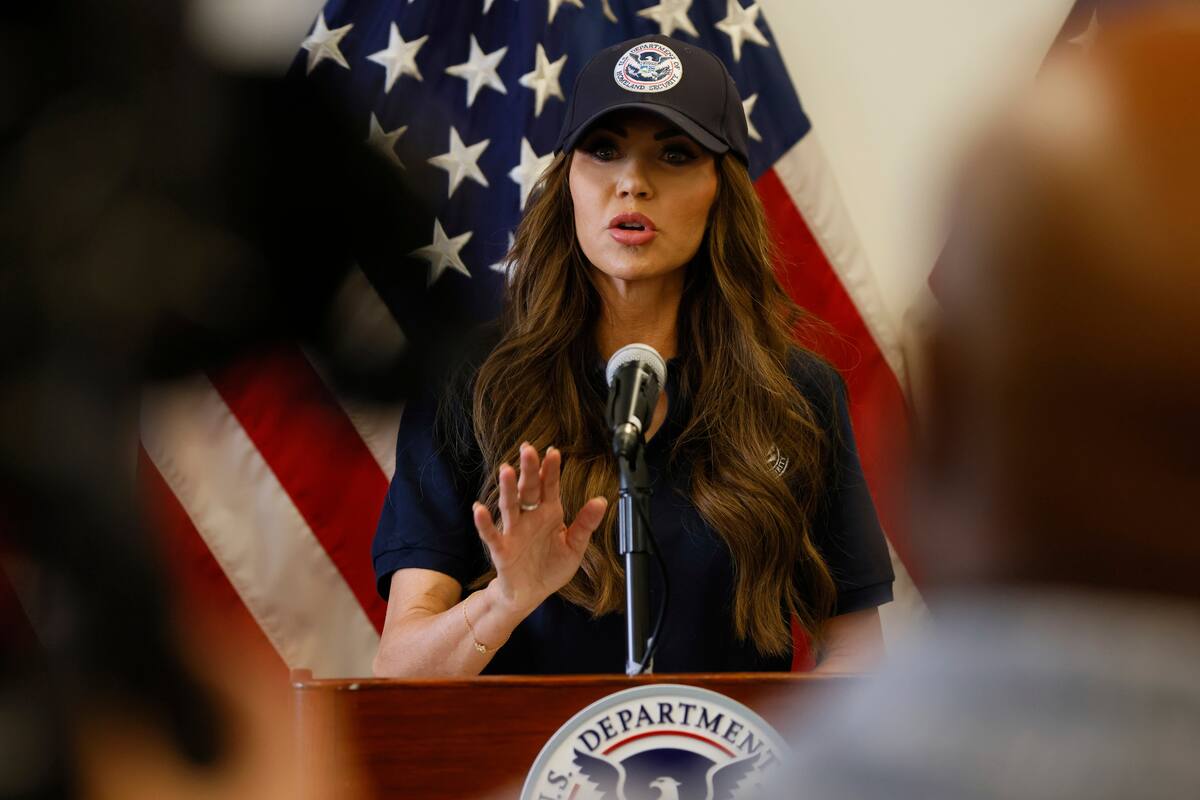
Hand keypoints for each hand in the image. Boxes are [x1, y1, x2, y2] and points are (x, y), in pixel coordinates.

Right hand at [473, 444, 607, 615]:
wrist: (532, 593)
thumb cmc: (551, 566)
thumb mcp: (575, 545)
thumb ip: (586, 523)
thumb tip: (602, 501)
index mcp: (549, 513)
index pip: (550, 486)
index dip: (551, 469)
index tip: (553, 452)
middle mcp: (530, 518)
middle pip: (528, 489)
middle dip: (528, 470)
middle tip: (528, 449)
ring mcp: (514, 532)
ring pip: (510, 506)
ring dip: (507, 488)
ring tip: (506, 470)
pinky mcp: (501, 549)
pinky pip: (491, 534)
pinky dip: (484, 523)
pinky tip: (479, 509)